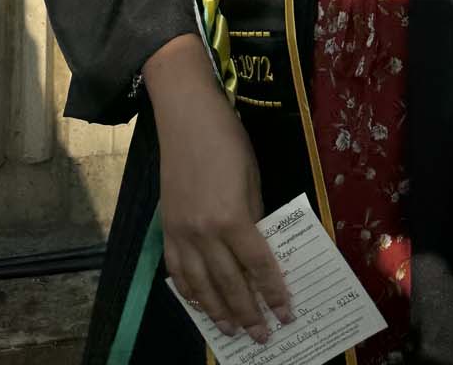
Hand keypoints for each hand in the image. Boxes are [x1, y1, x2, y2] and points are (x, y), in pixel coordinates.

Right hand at [144, 34, 291, 343]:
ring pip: (201, 286)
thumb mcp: (252, 177)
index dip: (273, 292)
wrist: (186, 116)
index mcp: (233, 218)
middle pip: (229, 284)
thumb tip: (259, 248)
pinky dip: (189, 291)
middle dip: (249, 312)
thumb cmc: (228, 140)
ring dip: (218, 311)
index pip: (258, 266)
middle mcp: (205, 233)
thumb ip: (254, 216)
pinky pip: (177, 271)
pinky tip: (200, 303)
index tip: (286, 313)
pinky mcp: (167, 228)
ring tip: (234, 330)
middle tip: (263, 335)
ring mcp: (181, 233)